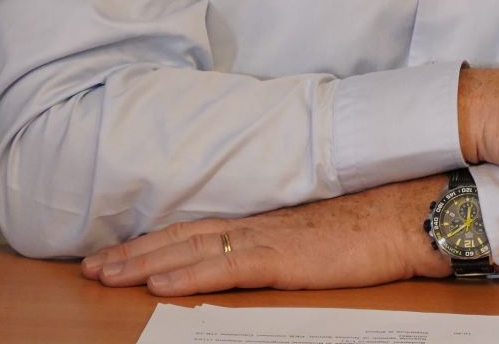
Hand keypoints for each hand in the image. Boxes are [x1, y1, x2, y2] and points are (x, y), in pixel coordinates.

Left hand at [80, 177, 450, 295]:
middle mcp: (258, 225)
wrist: (410, 215)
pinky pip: (225, 266)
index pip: (196, 229)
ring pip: (191, 248)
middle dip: (131, 253)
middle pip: (181, 237)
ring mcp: (268, 239)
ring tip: (104, 275)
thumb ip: (283, 244)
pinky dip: (186, 272)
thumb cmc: (374, 228)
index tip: (114, 253)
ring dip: (142, 262)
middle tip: (88, 267)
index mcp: (264, 221)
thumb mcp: (317, 237)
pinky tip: (158, 282)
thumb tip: (257, 258)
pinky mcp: (282, 257)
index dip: (152, 242)